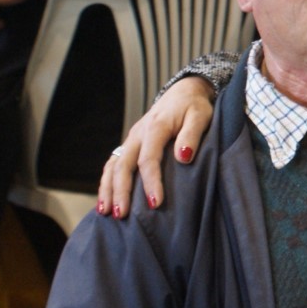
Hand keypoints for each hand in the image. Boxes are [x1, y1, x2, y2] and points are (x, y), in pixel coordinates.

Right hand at [97, 76, 215, 217]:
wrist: (183, 92)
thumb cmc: (194, 107)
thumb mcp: (200, 117)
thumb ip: (191, 135)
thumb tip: (183, 157)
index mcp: (155, 127)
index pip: (148, 159)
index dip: (150, 182)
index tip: (155, 203)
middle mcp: (138, 134)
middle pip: (123, 165)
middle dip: (120, 191)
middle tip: (121, 215)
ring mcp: (131, 139)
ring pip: (112, 166)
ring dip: (107, 189)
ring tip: (105, 213)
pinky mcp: (129, 144)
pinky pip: (113, 164)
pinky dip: (106, 182)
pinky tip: (106, 201)